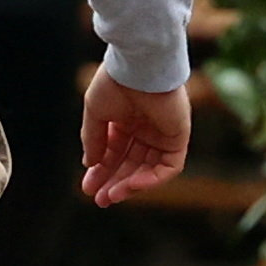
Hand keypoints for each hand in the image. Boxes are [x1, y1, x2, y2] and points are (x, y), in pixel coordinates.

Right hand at [81, 67, 191, 204]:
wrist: (139, 66)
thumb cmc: (115, 82)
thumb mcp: (96, 114)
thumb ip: (94, 140)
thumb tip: (90, 164)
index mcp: (125, 120)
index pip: (114, 153)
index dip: (101, 171)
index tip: (87, 188)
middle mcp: (145, 129)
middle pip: (130, 164)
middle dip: (114, 182)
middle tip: (99, 199)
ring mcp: (163, 134)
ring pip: (148, 168)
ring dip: (130, 184)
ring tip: (111, 196)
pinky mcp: (178, 137)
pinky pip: (168, 166)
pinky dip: (152, 179)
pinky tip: (131, 185)